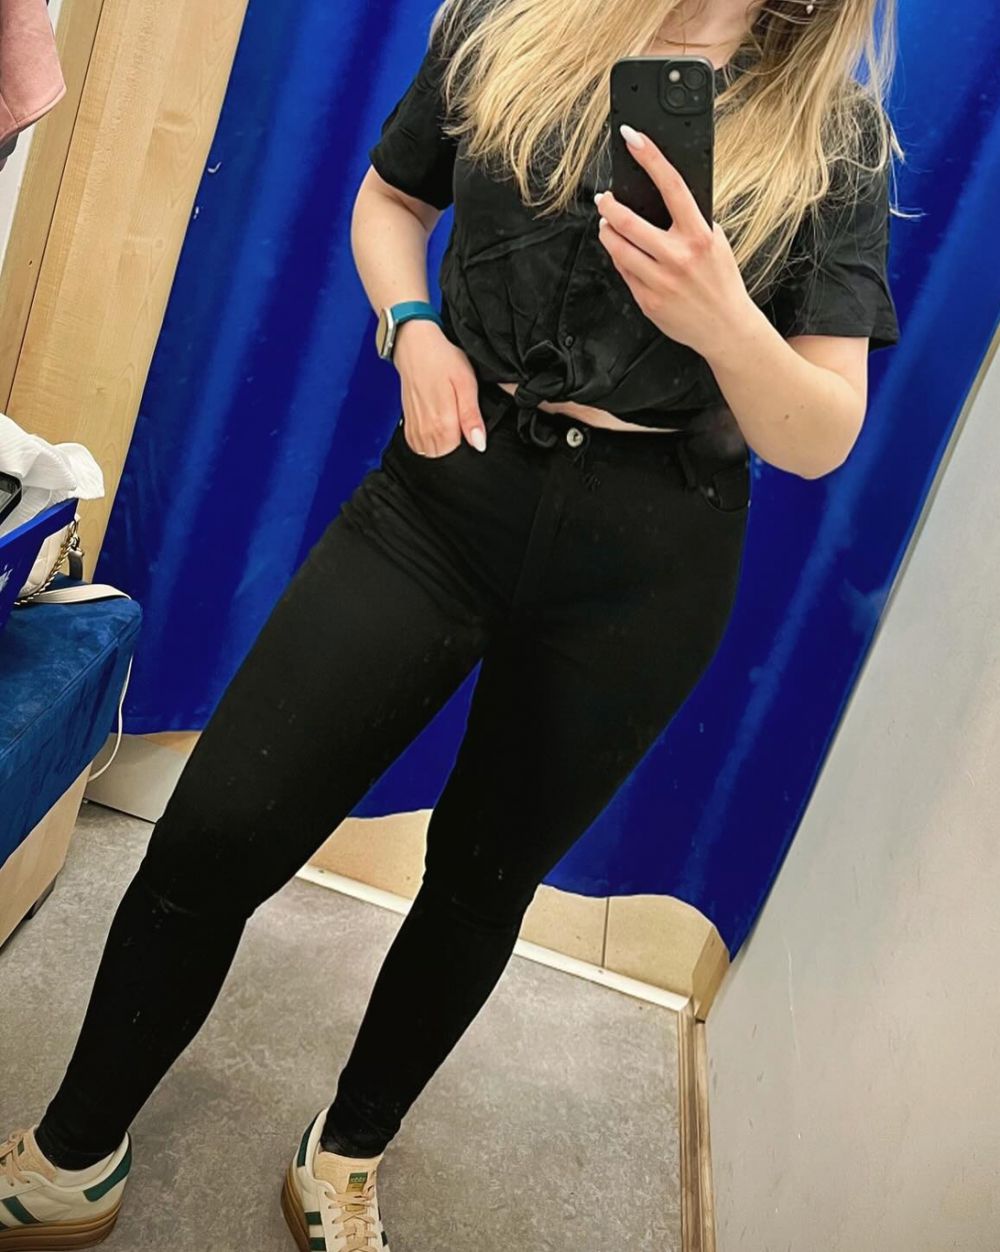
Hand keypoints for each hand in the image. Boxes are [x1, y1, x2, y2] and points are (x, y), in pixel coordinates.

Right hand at [393, 321, 486, 456]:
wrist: (414, 346)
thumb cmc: (442, 360)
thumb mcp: (466, 384)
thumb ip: (472, 417)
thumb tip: (479, 445)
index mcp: (442, 424)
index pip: (460, 457)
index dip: (470, 448)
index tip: (473, 433)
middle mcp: (425, 431)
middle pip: (446, 458)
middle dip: (457, 449)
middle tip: (463, 424)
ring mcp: (415, 430)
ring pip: (433, 455)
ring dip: (444, 445)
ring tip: (450, 422)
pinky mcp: (408, 426)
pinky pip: (421, 447)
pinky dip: (431, 442)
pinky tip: (438, 424)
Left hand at [594, 125, 755, 357]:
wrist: (725, 328)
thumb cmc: (721, 282)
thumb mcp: (717, 243)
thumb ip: (694, 222)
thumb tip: (664, 199)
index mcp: (699, 236)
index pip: (671, 186)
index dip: (650, 157)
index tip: (633, 138)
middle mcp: (678, 257)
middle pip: (630, 222)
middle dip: (610, 206)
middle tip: (603, 199)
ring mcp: (660, 280)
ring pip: (619, 248)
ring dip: (607, 231)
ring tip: (607, 224)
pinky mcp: (648, 300)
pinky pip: (624, 272)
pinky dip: (619, 258)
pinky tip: (622, 253)